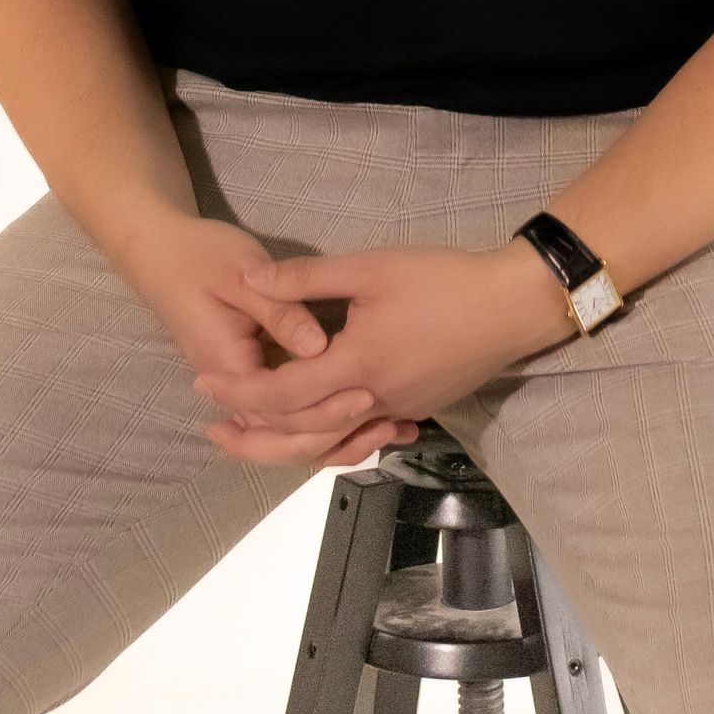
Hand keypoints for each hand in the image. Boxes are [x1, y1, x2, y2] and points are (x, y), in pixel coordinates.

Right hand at [122, 213, 418, 474]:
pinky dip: (323, 420)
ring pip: (287, 431)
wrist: (159, 252)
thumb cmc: (199, 257)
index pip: (277, 410)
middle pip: (285, 434)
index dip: (324, 408)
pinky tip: (364, 417)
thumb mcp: (240, 275)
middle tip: (390, 425)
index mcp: (228, 364)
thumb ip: (280, 311)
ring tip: (391, 432)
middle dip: (338, 435)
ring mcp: (241, 383)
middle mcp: (234, 386)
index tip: (368, 395)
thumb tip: (319, 346)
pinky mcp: (252, 371)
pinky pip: (287, 411)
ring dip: (336, 437)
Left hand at [193, 241, 562, 469]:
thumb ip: (307, 279)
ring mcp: (397, 412)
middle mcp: (372, 401)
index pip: (282, 393)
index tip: (202, 385)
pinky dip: (334, 441)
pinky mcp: (416, 409)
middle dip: (252, 437)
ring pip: (333, 445)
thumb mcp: (370, 267)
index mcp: (354, 367)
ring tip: (258, 436)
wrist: (510, 306)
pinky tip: (322, 432)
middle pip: (301, 436)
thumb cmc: (441, 281)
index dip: (237, 391)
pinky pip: (362, 437)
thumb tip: (252, 280)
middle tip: (214, 431)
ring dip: (290, 445)